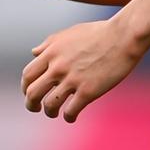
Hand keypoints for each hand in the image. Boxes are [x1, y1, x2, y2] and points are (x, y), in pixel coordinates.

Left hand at [20, 18, 146, 122]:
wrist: (123, 37)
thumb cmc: (98, 33)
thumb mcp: (68, 33)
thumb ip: (48, 44)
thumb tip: (34, 53)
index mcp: (51, 52)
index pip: (28, 75)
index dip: (25, 87)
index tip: (29, 92)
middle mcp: (57, 66)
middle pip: (32, 92)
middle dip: (30, 103)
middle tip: (34, 107)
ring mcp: (72, 79)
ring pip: (49, 104)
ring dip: (49, 112)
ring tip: (53, 113)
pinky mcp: (88, 91)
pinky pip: (71, 111)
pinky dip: (68, 117)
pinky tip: (71, 116)